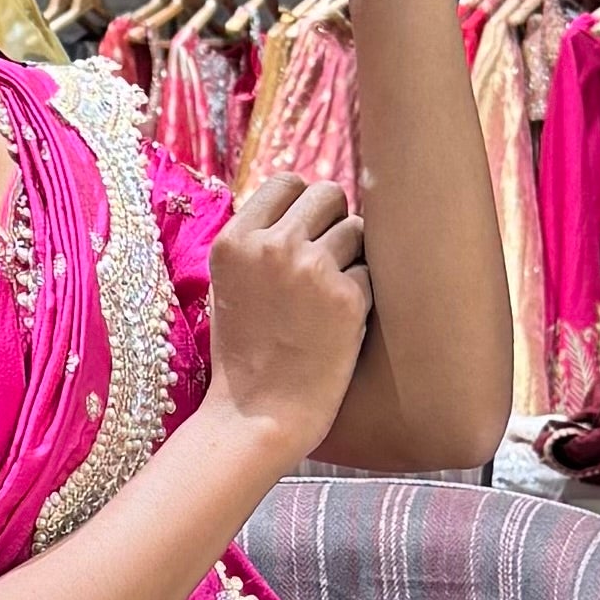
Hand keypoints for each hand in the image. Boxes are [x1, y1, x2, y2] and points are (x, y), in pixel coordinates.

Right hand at [203, 170, 371, 462]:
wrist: (259, 416)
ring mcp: (310, 270)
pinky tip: (340, 324)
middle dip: (333, 221)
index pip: (286, 182)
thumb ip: (258, 241)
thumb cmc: (246, 356)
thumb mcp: (229, 286)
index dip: (303, 204)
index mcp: (234, 240)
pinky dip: (361, 294)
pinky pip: (370, 272)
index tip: (305, 231)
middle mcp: (271, 246)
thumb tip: (301, 199)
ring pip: (355, 229)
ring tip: (329, 296)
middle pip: (327, 194)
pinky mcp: (347, 298)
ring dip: (352, 257)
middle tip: (326, 260)